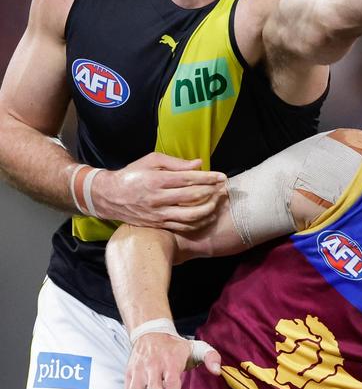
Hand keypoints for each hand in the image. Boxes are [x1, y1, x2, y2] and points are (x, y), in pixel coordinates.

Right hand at [92, 152, 226, 230]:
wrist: (109, 196)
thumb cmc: (133, 174)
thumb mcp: (151, 161)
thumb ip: (176, 163)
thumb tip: (199, 164)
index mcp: (156, 180)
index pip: (188, 179)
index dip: (208, 178)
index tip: (222, 177)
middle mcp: (158, 198)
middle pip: (192, 197)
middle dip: (212, 193)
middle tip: (224, 189)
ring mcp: (158, 214)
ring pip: (190, 215)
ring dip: (209, 209)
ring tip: (219, 203)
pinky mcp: (158, 224)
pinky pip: (183, 226)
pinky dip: (198, 222)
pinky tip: (208, 215)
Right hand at [125, 332, 221, 388]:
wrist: (150, 332)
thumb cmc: (176, 346)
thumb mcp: (196, 346)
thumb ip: (211, 357)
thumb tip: (218, 371)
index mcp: (170, 361)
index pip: (172, 380)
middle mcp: (153, 366)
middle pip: (152, 385)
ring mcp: (139, 371)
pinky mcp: (129, 375)